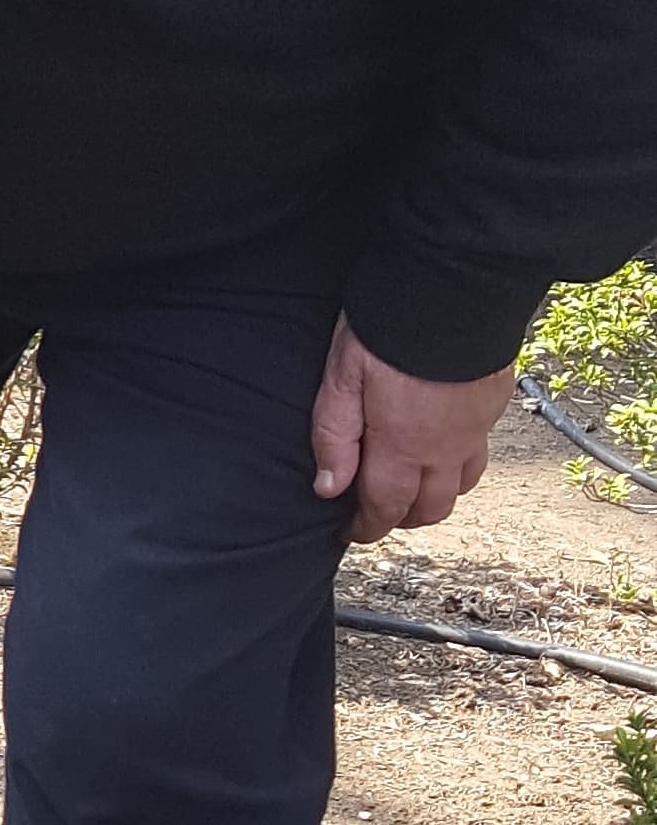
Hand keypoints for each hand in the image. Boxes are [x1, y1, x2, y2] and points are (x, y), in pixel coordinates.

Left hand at [309, 316, 513, 541]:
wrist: (453, 291)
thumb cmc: (388, 329)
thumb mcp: (341, 378)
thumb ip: (334, 435)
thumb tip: (329, 487)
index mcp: (403, 445)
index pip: (386, 506)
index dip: (368, 527)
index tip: (353, 533)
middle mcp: (445, 448)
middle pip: (431, 508)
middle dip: (403, 519)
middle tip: (378, 515)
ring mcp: (476, 429)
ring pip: (462, 486)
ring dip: (436, 498)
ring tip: (411, 491)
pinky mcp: (494, 406)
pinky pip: (480, 454)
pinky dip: (461, 467)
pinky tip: (444, 451)